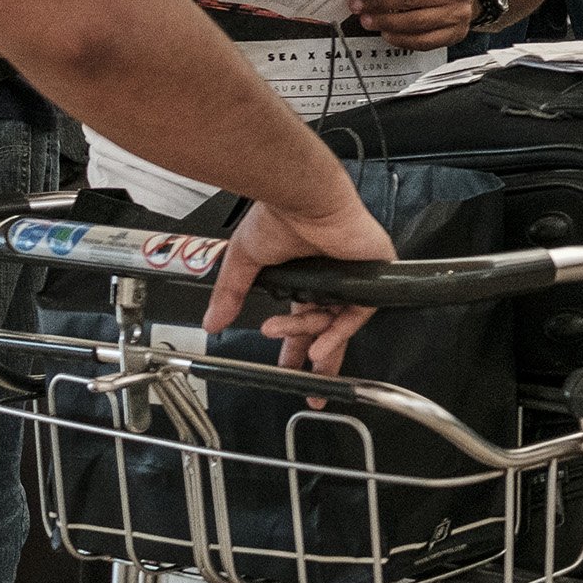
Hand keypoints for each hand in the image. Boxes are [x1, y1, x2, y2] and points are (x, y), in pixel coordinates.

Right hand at [205, 188, 396, 375]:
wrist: (303, 199)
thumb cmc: (277, 218)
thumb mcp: (245, 261)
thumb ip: (230, 295)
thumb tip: (211, 323)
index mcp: (303, 280)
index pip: (302, 321)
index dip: (295, 347)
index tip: (287, 369)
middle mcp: (329, 282)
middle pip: (326, 330)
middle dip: (316, 361)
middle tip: (305, 383)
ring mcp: (351, 280)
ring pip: (336, 324)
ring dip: (315, 341)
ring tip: (302, 354)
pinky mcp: (371, 276)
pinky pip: (357, 314)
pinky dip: (339, 333)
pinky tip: (321, 347)